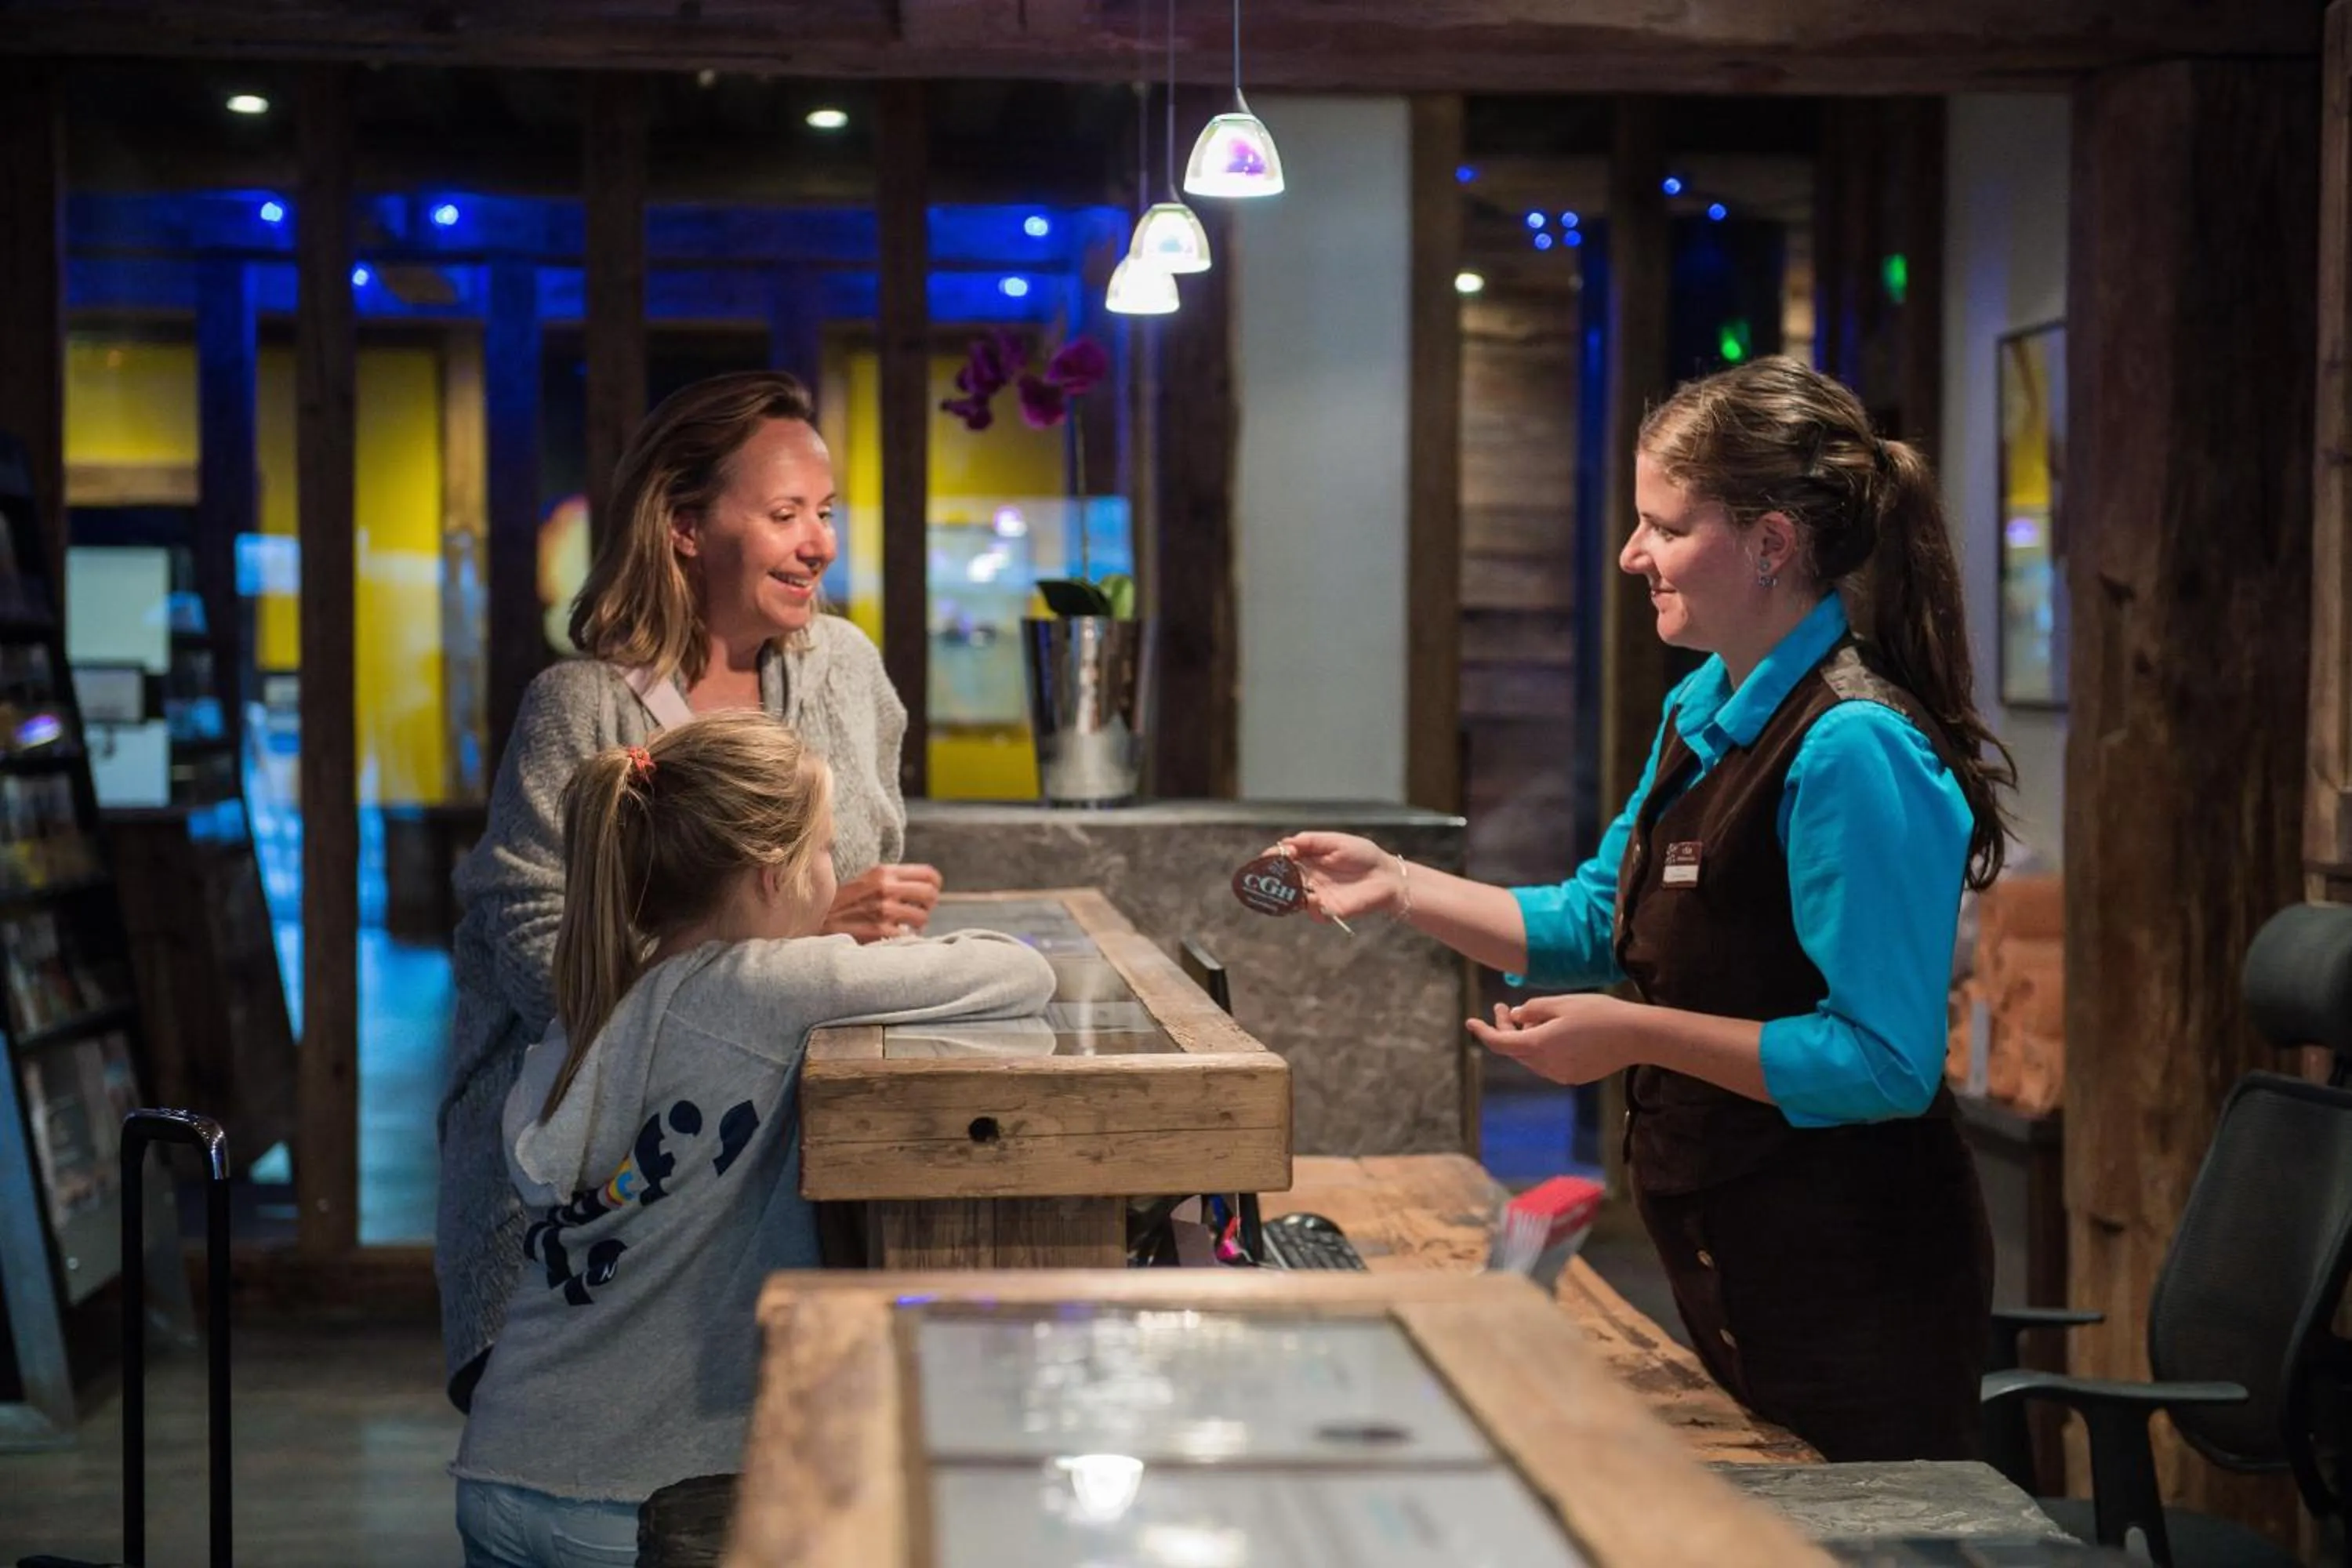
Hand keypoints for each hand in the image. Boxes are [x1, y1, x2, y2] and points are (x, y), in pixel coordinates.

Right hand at [823, 863, 943, 943]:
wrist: (814, 924)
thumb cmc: (843, 905)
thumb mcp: (865, 882)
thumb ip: (892, 881)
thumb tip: (926, 888)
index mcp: (883, 872)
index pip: (929, 875)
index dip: (933, 887)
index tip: (926, 897)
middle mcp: (885, 888)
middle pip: (930, 895)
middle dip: (927, 907)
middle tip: (916, 913)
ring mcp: (883, 910)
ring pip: (922, 918)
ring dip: (915, 926)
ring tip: (901, 928)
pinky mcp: (879, 932)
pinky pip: (907, 937)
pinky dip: (903, 941)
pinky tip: (890, 939)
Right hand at [1274, 832, 1403, 923]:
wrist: (1387, 876)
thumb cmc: (1364, 856)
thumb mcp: (1335, 841)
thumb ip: (1310, 841)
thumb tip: (1284, 843)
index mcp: (1309, 860)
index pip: (1283, 859)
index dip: (1274, 857)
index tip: (1269, 855)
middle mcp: (1309, 879)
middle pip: (1283, 880)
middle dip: (1273, 876)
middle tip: (1269, 871)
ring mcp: (1317, 896)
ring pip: (1293, 897)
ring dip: (1286, 891)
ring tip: (1285, 882)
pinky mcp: (1328, 910)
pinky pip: (1312, 911)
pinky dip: (1308, 904)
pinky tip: (1309, 895)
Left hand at [1465, 995, 1634, 1085]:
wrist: (1636, 1036)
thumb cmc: (1600, 1013)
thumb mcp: (1561, 1003)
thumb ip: (1532, 1010)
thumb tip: (1515, 1017)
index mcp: (1540, 1046)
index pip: (1499, 1043)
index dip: (1483, 1031)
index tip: (1470, 1020)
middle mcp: (1547, 1066)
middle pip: (1514, 1050)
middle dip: (1505, 1029)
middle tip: (1504, 1007)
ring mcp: (1561, 1074)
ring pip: (1530, 1057)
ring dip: (1523, 1039)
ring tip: (1527, 1017)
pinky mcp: (1574, 1076)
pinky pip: (1547, 1063)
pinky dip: (1540, 1048)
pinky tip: (1548, 1032)